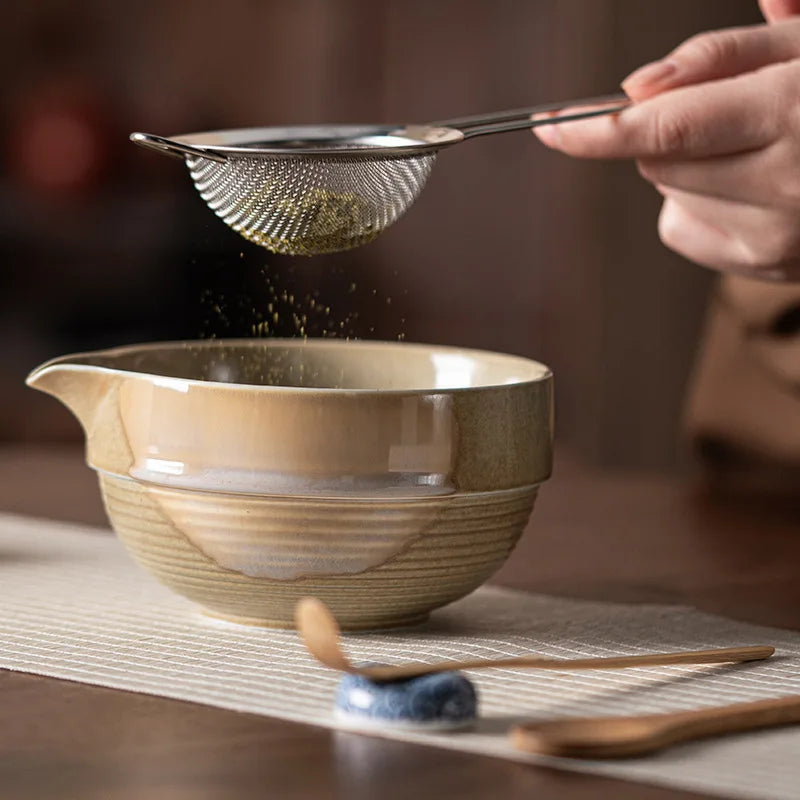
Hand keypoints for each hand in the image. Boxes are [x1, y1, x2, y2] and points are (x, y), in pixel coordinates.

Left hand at [535, 1, 799, 280]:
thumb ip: (722, 53)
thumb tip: (636, 88)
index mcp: (795, 111)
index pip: (665, 127)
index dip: (595, 130)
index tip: (547, 126)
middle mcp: (787, 182)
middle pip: (655, 160)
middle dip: (666, 129)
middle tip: (726, 110)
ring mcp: (777, 237)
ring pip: (667, 195)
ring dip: (686, 166)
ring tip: (754, 147)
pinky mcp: (768, 266)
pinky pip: (684, 230)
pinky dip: (696, 204)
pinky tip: (748, 187)